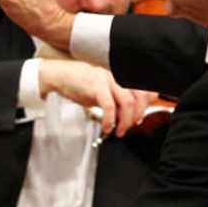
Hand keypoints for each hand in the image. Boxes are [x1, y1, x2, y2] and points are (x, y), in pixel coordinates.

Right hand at [38, 61, 157, 137]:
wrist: (60, 75)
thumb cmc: (80, 85)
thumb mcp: (102, 93)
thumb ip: (116, 102)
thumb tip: (129, 116)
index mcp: (120, 78)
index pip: (145, 89)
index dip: (147, 106)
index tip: (139, 118)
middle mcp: (117, 77)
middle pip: (140, 97)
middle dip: (137, 117)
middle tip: (129, 127)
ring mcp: (107, 80)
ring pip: (128, 102)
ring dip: (126, 121)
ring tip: (119, 130)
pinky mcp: (96, 86)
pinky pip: (109, 105)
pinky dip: (110, 119)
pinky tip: (107, 127)